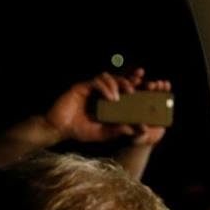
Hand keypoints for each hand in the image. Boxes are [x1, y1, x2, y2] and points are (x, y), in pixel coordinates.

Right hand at [45, 67, 170, 145]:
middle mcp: (101, 92)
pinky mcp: (81, 87)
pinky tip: (111, 98)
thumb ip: (120, 130)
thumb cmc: (81, 130)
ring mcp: (91, 88)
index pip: (125, 89)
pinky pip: (96, 81)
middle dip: (130, 79)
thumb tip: (140, 129)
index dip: (137, 85)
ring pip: (108, 76)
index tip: (150, 85)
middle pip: (119, 78)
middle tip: (138, 86)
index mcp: (108, 101)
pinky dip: (105, 87)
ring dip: (117, 84)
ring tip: (122, 96)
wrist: (59, 129)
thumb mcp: (105, 132)